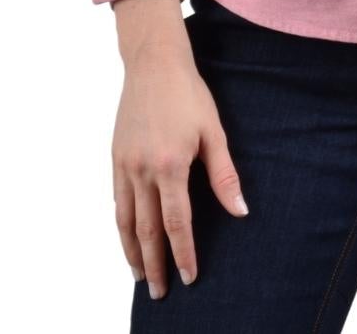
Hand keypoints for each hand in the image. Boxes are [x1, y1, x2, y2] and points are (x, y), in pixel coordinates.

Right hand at [110, 0, 249, 299]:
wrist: (153, 63)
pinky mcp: (115, 157)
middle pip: (146, 230)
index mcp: (170, 165)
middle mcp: (142, 169)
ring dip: (132, 251)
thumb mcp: (214, 131)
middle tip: (161, 292)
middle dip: (155, 264)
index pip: (176, 222)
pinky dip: (121, 225)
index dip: (183, 253)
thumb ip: (224, 176)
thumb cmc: (189, 94)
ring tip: (140, 275)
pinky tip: (128, 237)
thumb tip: (240, 212)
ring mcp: (124, 164)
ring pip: (125, 220)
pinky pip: (116, 201)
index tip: (189, 277)